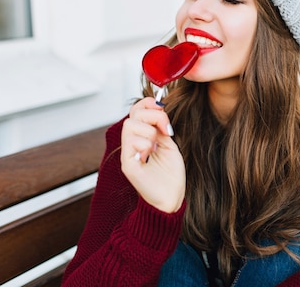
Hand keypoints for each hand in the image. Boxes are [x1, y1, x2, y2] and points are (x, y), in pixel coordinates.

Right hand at [120, 97, 185, 212]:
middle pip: (133, 115)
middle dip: (153, 117)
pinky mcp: (128, 165)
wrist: (171, 197)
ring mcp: (128, 154)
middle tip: (165, 130)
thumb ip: (161, 127)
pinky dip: (144, 145)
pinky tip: (150, 155)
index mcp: (141, 137)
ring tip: (156, 147)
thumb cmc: (171, 174)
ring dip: (149, 132)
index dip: (147, 104)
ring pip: (130, 126)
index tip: (162, 108)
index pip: (136, 111)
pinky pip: (130, 144)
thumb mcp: (168, 144)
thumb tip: (158, 108)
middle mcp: (132, 143)